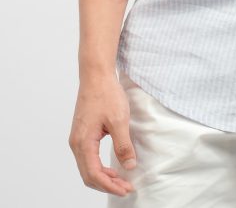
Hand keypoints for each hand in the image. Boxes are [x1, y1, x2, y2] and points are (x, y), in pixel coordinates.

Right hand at [68, 72, 136, 197]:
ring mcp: (77, 139)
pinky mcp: (82, 134)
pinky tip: (112, 167)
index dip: (110, 185)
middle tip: (126, 188)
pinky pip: (88, 158)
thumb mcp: (119, 120)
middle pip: (88, 175)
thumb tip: (129, 166)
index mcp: (83, 142)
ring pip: (87, 168)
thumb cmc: (106, 94)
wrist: (96, 75)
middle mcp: (76, 143)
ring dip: (103, 177)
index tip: (126, 188)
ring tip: (121, 180)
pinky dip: (99, 167)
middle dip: (107, 184)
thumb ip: (123, 145)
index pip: (94, 174)